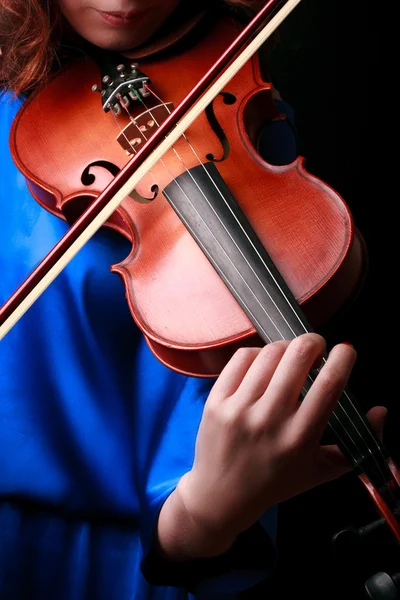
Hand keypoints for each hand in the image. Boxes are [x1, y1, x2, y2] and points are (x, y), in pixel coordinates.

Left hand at [177, 333, 386, 539]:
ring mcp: (239, 408)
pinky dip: (258, 353)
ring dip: (286, 347)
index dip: (343, 358)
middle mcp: (270, 420)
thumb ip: (357, 444)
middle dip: (313, 342)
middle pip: (297, 356)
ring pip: (269, 353)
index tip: (346, 350)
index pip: (329, 384)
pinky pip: (241, 359)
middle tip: (316, 347)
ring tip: (290, 356)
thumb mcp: (321, 471)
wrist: (221, 497)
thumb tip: (381, 411)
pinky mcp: (217, 401)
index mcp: (300, 437)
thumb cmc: (276, 482)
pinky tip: (264, 362)